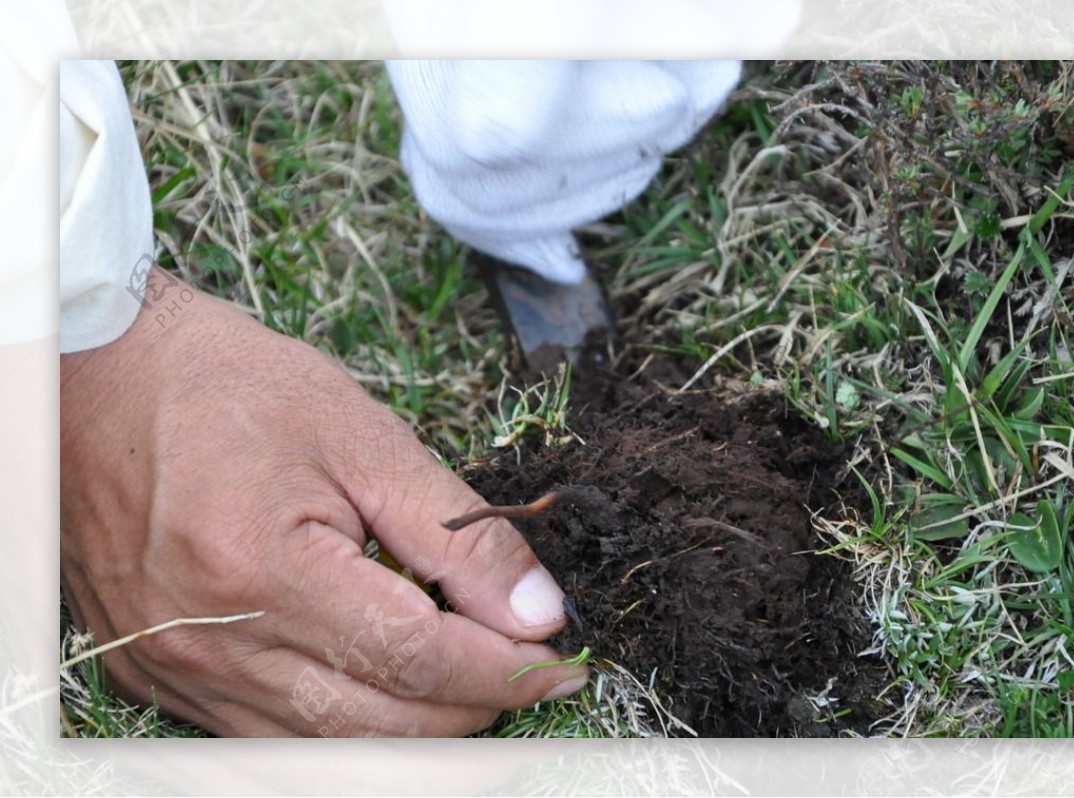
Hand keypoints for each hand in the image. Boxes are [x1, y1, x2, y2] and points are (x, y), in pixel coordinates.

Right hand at [60, 275, 586, 735]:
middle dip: (472, 708)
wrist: (102, 380)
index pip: (416, 658)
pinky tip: (387, 691)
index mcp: (262, 568)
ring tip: (472, 683)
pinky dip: (345, 727)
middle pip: (378, 724)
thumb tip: (536, 609)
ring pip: (326, 749)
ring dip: (416, 729)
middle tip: (528, 675)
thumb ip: (457, 532)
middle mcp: (210, 641)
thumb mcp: (364, 436)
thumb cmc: (230, 388)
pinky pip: (269, 739)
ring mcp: (176, 669)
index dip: (503, 671)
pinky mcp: (157, 676)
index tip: (562, 664)